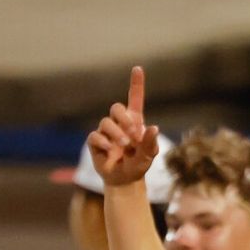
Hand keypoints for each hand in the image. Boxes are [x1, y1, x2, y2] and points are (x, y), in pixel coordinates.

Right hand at [90, 67, 161, 188]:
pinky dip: (104, 142)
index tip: (138, 69)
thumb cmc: (138, 165)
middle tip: (133, 135)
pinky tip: (110, 150)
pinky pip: (95, 135)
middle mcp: (119, 123)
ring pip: (106, 122)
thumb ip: (150, 143)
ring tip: (124, 146)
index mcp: (134, 121)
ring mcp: (106, 131)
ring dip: (116, 133)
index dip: (136, 83)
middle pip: (116, 107)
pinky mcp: (95, 142)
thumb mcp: (148, 156)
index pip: (135, 99)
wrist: (124, 180)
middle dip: (124, 119)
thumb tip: (154, 128)